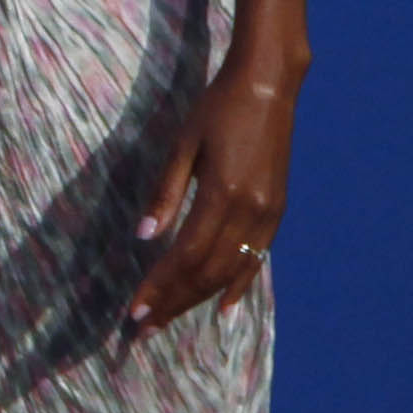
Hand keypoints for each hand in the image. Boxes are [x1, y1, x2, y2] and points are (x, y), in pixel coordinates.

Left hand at [126, 54, 297, 338]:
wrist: (270, 84)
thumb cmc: (217, 108)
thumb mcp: (182, 145)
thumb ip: (165, 193)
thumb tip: (144, 237)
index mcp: (223, 193)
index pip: (185, 254)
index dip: (160, 286)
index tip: (134, 309)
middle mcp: (252, 208)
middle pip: (208, 271)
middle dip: (174, 301)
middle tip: (143, 329)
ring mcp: (269, 211)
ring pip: (232, 269)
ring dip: (198, 299)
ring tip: (169, 319)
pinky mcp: (278, 208)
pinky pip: (257, 257)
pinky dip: (238, 284)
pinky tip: (222, 307)